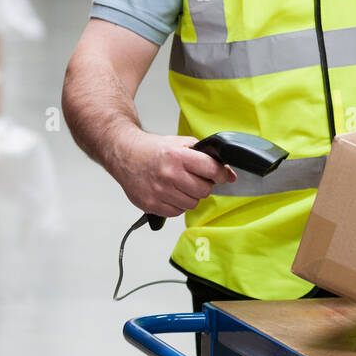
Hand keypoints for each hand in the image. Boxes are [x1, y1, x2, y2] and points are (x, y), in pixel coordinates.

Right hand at [113, 131, 236, 217]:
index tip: (221, 176)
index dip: (221, 174)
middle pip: (204, 191)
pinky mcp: (151, 204)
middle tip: (196, 179)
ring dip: (190, 196)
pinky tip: (170, 193)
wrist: (125, 155)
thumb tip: (229, 175)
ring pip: (192, 204)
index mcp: (178, 156)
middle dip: (204, 185)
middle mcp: (168, 175)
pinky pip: (177, 212)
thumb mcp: (182, 143)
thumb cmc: (154, 150)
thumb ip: (207, 157)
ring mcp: (159, 191)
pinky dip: (177, 204)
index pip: (212, 170)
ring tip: (180, 185)